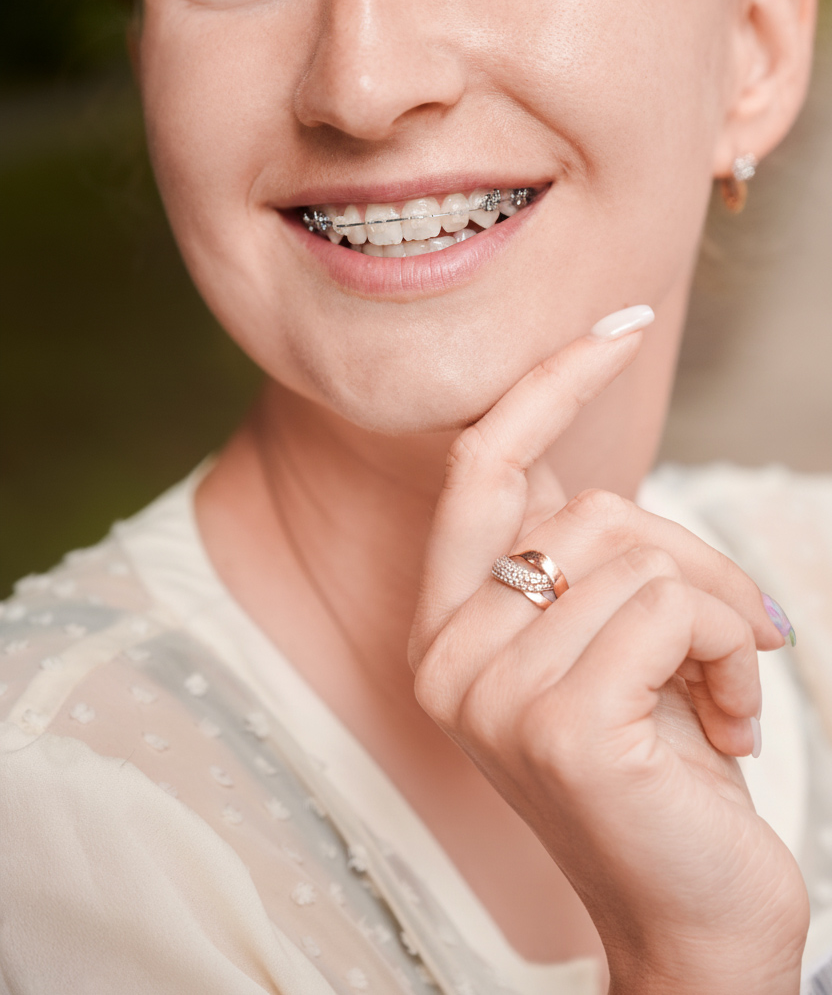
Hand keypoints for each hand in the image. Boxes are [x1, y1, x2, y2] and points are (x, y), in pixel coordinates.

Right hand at [409, 322, 808, 994]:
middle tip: (744, 638)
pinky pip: (672, 609)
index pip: (483, 466)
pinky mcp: (558, 724)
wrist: (689, 916)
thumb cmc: (655, 769)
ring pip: (642, 555)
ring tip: (727, 693)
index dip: (549, 384)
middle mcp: (447, 655)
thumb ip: (576, 558)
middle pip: (595, 510)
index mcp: (449, 626)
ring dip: (724, 616)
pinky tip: (728, 728)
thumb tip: (589, 457)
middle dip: (698, 560)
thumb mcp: (603, 644)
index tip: (622, 321)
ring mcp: (492, 692)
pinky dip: (732, 652)